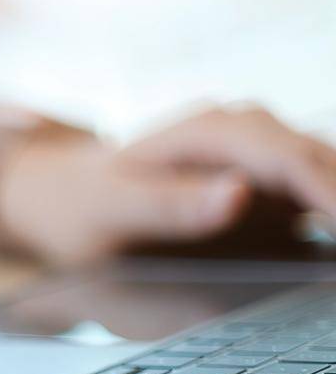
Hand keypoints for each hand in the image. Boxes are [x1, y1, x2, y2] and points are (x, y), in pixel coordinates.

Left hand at [0, 104, 335, 263]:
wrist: (64, 195)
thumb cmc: (82, 205)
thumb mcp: (111, 210)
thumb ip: (171, 205)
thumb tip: (238, 194)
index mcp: (205, 131)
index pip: (285, 157)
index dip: (329, 192)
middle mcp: (242, 129)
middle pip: (317, 159)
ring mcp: (260, 150)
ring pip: (325, 168)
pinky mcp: (269, 178)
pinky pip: (318, 188)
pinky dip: (332, 212)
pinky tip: (334, 244)